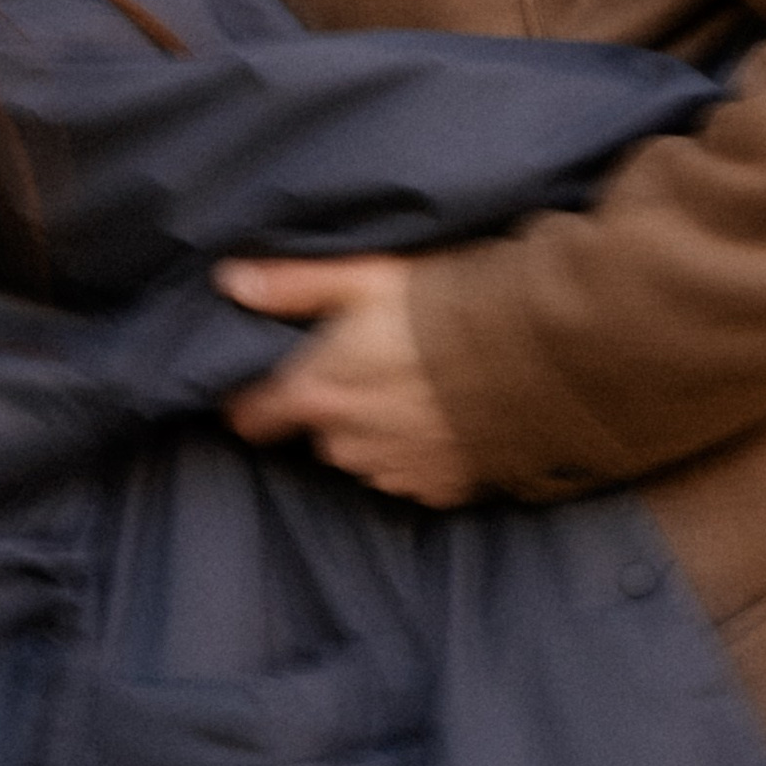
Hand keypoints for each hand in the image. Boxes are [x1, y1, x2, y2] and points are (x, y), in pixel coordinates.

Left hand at [212, 253, 479, 505]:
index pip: (255, 415)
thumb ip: (294, 286)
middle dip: (336, 404)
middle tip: (374, 362)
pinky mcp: (441, 489)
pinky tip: (447, 413)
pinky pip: (413, 473)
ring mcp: (396, 472)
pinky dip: (422, 449)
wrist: (535, 355)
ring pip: (365, 453)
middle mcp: (348, 444)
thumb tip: (230, 281)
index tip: (262, 385)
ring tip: (417, 384)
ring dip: (378, 428)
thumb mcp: (365, 276)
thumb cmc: (444, 304)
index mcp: (318, 392)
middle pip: (319, 431)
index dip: (252, 400)